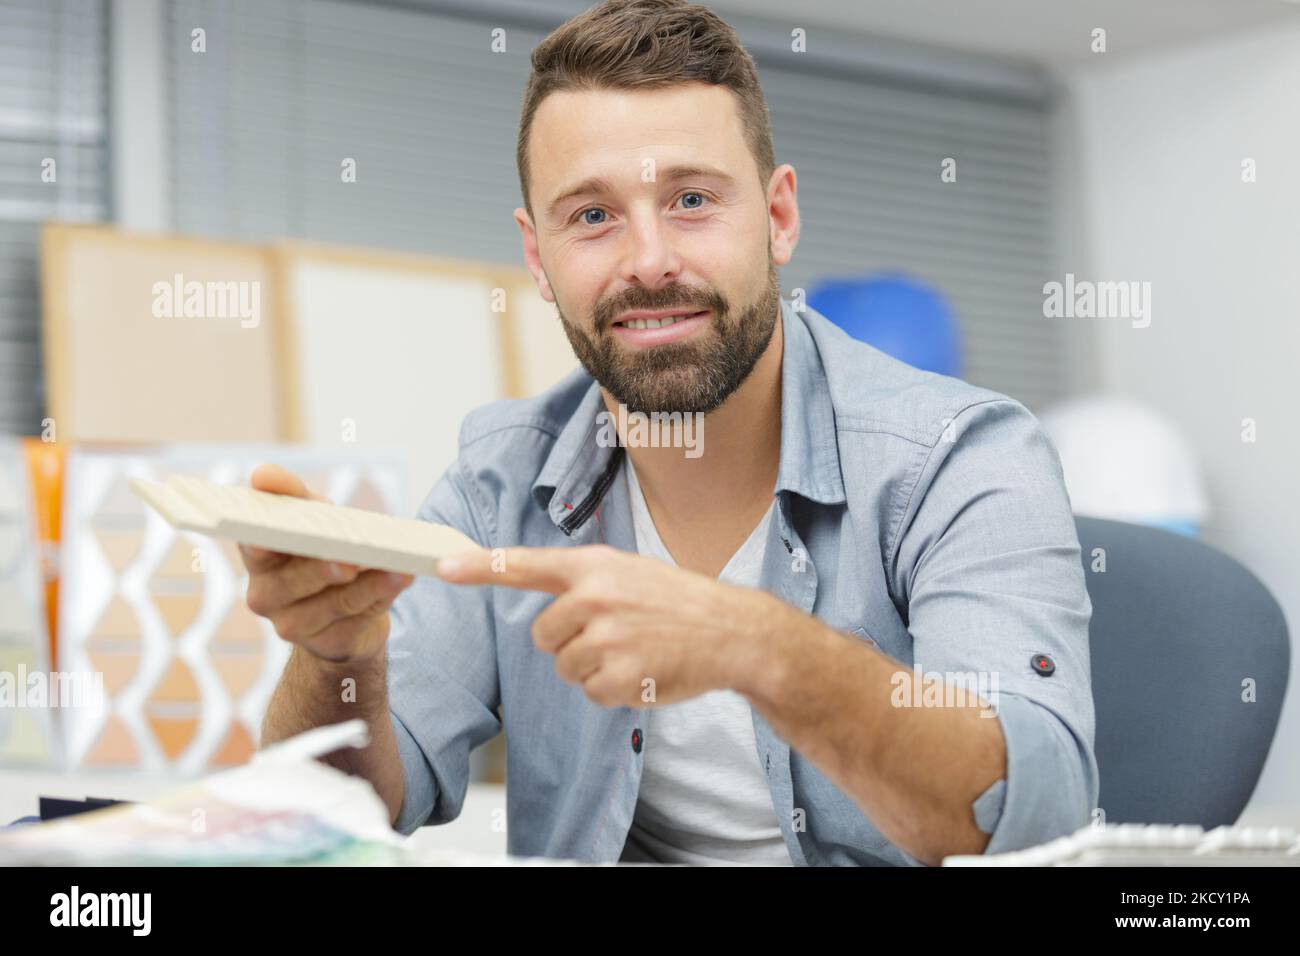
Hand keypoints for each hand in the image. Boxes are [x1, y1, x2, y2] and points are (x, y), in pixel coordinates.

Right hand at [240, 463, 413, 663]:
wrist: (347, 607)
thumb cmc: (322, 549)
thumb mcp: (310, 516)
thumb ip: (291, 493)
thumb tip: (262, 474)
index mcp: (258, 560)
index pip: (253, 547)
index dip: (261, 542)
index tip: (269, 537)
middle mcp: (266, 596)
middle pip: (296, 581)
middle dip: (322, 569)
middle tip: (347, 560)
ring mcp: (293, 625)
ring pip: (333, 603)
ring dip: (367, 585)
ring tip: (396, 568)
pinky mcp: (328, 644)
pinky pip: (356, 620)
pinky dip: (382, 597)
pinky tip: (401, 580)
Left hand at [434, 543, 786, 707]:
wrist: (734, 633)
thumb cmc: (680, 603)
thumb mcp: (631, 572)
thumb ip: (586, 582)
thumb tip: (548, 606)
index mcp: (595, 566)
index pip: (526, 564)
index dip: (481, 566)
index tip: (443, 565)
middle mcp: (595, 597)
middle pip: (543, 635)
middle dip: (570, 643)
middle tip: (616, 635)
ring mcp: (607, 637)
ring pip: (565, 667)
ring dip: (594, 669)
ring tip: (635, 652)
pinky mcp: (620, 675)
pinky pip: (590, 692)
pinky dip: (614, 691)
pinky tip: (644, 672)